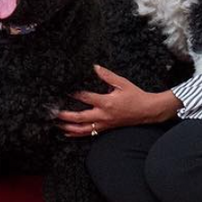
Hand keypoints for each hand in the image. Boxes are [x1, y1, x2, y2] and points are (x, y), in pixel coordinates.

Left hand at [57, 65, 180, 136]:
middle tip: (53, 113)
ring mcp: (104, 123)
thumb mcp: (122, 83)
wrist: (147, 111)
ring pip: (83, 129)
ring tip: (57, 124)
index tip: (63, 91)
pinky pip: (89, 132)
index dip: (73, 94)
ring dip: (69, 127)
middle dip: (65, 116)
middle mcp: (104, 115)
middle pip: (80, 117)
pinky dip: (77, 133)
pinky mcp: (106, 127)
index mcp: (107, 102)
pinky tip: (68, 132)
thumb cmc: (135, 96)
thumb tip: (95, 67)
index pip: (86, 98)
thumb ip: (107, 76)